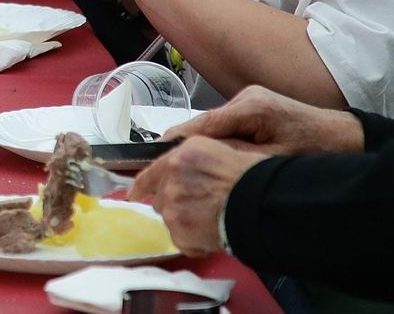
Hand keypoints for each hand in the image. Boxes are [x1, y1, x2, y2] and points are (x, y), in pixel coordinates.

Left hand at [130, 136, 269, 256]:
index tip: (134, 194)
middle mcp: (170, 182)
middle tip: (201, 207)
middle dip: (175, 204)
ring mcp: (173, 208)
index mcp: (178, 159)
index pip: (150, 174)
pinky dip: (194, 241)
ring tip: (212, 220)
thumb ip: (186, 160)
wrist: (260, 202)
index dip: (141, 186)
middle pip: (161, 199)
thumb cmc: (247, 177)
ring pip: (171, 219)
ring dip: (186, 222)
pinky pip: (181, 240)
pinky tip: (212, 233)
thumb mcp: (213, 151)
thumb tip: (176, 172)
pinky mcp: (180, 232)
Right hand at [161, 85, 364, 155]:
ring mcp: (247, 101)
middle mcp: (244, 98)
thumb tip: (192, 159)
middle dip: (180, 150)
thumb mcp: (272, 163)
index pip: (199, 125)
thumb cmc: (315, 153)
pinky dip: (211, 145)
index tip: (148, 164)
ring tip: (179, 173)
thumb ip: (232, 157)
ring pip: (209, 127)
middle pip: (199, 125)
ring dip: (197, 149)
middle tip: (157, 175)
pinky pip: (222, 127)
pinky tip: (205, 163)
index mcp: (249, 107)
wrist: (349, 140)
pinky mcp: (252, 109)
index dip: (171, 146)